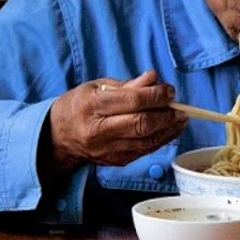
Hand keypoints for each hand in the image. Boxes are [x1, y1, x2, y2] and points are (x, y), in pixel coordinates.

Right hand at [42, 70, 187, 174]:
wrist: (58, 136)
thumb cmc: (79, 105)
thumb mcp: (98, 86)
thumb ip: (128, 84)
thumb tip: (153, 78)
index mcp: (92, 106)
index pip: (132, 101)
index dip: (156, 95)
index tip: (169, 90)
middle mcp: (99, 130)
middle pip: (141, 124)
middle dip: (166, 115)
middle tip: (180, 107)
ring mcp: (107, 149)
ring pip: (146, 141)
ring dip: (169, 130)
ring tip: (181, 119)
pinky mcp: (115, 161)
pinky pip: (144, 151)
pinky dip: (161, 140)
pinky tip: (170, 130)